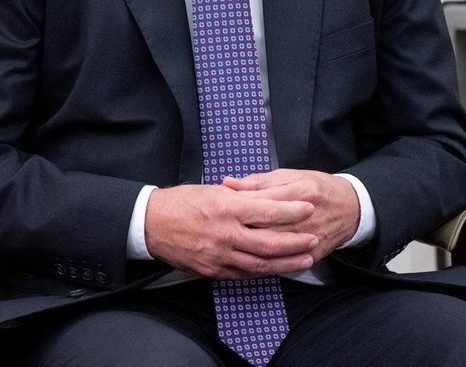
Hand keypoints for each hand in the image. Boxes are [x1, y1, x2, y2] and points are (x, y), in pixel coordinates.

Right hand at [144, 183, 317, 278]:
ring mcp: (219, 255)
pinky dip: (263, 272)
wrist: (152, 223)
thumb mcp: (215, 191)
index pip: (268, 210)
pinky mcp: (212, 270)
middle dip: (296, 242)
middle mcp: (225, 234)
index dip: (292, 211)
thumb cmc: (182, 202)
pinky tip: (276, 268)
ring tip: (304, 258)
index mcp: (226, 208)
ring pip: (260, 263)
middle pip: (270, 242)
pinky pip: (244, 274)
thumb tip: (271, 195)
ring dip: (286, 263)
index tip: (309, 208)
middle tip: (313, 238)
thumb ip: (243, 195)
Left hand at [223, 169, 360, 262]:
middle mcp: (305, 215)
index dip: (236, 206)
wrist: (350, 207)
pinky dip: (267, 262)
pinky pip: (286, 262)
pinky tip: (250, 261)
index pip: (261, 201)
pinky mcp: (313, 253)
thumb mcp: (290, 175)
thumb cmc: (318, 188)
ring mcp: (310, 236)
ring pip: (273, 246)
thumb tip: (229, 183)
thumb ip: (258, 181)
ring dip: (249, 248)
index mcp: (299, 190)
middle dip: (239, 230)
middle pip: (265, 226)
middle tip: (217, 232)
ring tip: (228, 247)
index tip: (218, 209)